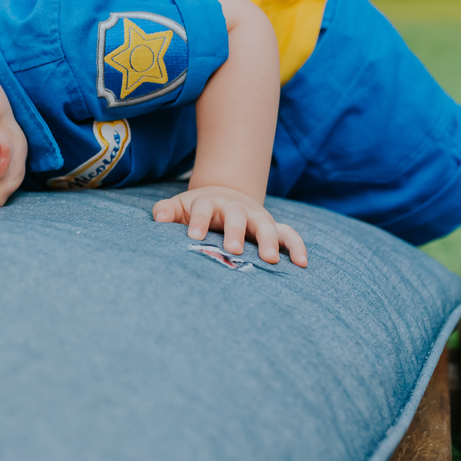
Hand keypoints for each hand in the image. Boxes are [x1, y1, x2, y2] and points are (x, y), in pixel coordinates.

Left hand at [153, 185, 307, 266]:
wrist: (223, 196)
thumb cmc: (196, 210)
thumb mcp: (179, 207)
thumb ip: (166, 211)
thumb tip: (158, 217)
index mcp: (209, 203)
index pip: (203, 208)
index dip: (198, 221)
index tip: (193, 237)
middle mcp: (235, 208)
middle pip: (236, 215)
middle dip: (235, 231)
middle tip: (232, 250)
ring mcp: (255, 217)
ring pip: (265, 224)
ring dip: (269, 240)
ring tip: (270, 260)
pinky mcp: (271, 227)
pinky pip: (288, 234)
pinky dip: (297, 246)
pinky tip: (302, 264)